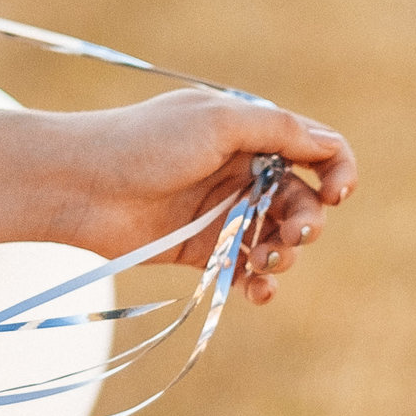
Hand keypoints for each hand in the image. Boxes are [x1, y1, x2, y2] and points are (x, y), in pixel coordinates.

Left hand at [56, 89, 356, 305]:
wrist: (78, 185)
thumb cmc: (143, 144)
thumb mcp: (217, 123)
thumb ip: (279, 131)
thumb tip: (331, 145)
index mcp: (249, 133)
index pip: (315, 149)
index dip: (336, 170)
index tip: (337, 194)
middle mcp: (242, 172)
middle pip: (303, 201)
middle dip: (307, 222)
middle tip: (293, 236)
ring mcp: (224, 213)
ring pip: (278, 240)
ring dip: (284, 255)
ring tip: (264, 261)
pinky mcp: (203, 250)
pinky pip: (247, 270)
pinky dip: (260, 284)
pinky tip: (258, 292)